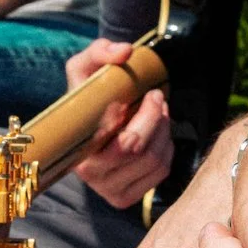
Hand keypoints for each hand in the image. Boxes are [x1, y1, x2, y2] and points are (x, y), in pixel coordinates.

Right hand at [70, 40, 173, 209]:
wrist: (85, 121)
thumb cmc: (86, 94)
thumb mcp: (85, 66)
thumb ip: (100, 51)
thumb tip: (124, 52)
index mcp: (80, 151)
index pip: (126, 145)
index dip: (147, 118)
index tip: (150, 93)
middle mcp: (92, 176)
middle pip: (143, 152)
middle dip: (158, 119)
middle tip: (158, 97)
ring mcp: (110, 190)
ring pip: (155, 162)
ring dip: (164, 131)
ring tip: (158, 112)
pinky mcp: (127, 196)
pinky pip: (161, 173)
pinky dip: (166, 148)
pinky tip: (157, 132)